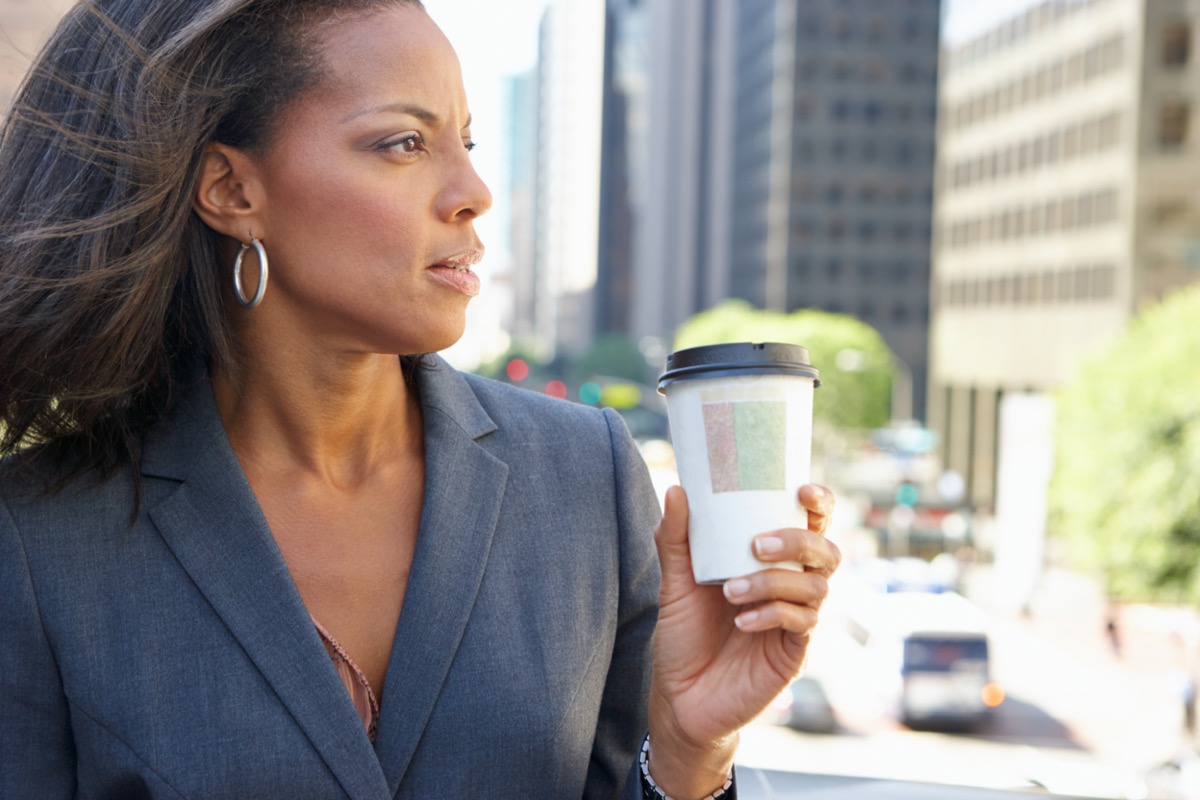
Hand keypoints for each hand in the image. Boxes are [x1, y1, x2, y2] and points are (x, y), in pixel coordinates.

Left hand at [646, 483, 839, 797]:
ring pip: (816, 585)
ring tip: (731, 591)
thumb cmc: (684, 635)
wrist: (680, 697)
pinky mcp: (795, 651)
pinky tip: (743, 620)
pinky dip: (774, 614)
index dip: (819, 503)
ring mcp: (797, 619)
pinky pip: (803, 623)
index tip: (802, 490)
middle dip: (797, 540)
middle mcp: (792, 585)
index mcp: (771, 561)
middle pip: (826, 550)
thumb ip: (676, 538)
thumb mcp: (674, 583)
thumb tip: (678, 489)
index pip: (810, 523)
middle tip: (756, 545)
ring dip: (774, 581)